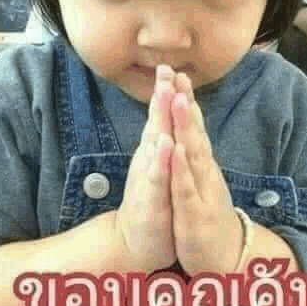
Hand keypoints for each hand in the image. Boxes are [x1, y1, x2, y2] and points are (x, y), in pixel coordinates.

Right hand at [115, 65, 176, 273]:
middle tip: (164, 69)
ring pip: (155, 145)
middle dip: (161, 96)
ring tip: (164, 96)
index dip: (166, 91)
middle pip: (156, 123)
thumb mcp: (157, 165)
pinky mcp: (150, 200)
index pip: (162, 117)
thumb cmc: (152, 200)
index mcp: (156, 151)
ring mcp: (149, 178)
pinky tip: (165, 145)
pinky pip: (157, 178)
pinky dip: (160, 161)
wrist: (136, 240)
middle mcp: (149, 160)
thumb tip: (163, 113)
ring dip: (159, 120)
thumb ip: (159, 138)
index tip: (170, 65)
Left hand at [169, 72, 243, 275]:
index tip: (176, 73)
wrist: (227, 257)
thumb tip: (190, 126)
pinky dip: (182, 170)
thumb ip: (197, 154)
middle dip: (185, 104)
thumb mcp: (201, 181)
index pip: (192, 128)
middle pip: (194, 133)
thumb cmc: (209, 214)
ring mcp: (202, 192)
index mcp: (202, 164)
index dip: (185, 100)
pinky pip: (188, 190)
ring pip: (194, 156)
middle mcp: (205, 173)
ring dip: (186, 128)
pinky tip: (177, 152)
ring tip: (179, 101)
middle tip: (178, 76)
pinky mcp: (196, 215)